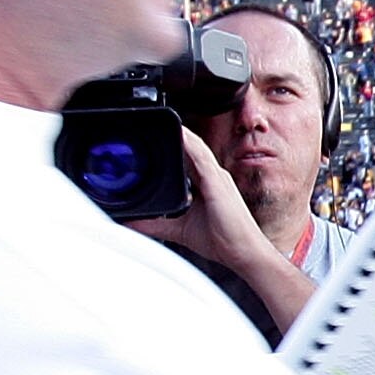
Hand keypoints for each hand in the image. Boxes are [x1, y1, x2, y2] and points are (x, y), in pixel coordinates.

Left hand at [122, 129, 277, 268]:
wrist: (243, 252)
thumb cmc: (222, 241)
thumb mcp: (180, 229)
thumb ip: (156, 225)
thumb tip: (132, 224)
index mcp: (207, 185)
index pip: (187, 161)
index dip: (175, 150)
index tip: (158, 142)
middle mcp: (213, 177)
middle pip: (191, 151)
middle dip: (177, 138)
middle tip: (157, 127)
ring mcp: (217, 177)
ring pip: (196, 149)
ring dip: (182, 135)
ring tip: (166, 122)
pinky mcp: (218, 182)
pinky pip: (202, 157)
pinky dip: (190, 144)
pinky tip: (180, 133)